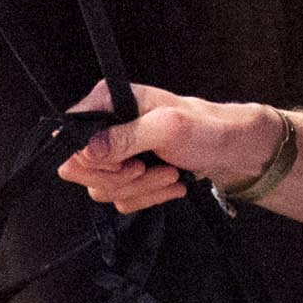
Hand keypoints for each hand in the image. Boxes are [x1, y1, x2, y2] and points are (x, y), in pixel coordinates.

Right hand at [55, 81, 278, 213]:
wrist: (231, 151)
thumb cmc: (205, 128)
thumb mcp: (167, 128)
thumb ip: (125, 137)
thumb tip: (87, 149)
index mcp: (109, 103)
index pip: (70, 134)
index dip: (90, 157)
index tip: (123, 163)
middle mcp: (107, 126)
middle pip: (81, 168)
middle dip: (120, 178)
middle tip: (146, 168)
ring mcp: (117, 153)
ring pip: (103, 188)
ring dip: (140, 189)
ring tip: (169, 174)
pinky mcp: (128, 175)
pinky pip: (121, 199)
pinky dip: (148, 197)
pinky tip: (170, 183)